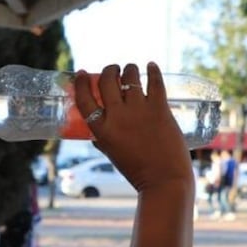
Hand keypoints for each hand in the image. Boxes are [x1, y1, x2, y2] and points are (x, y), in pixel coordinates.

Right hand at [74, 62, 191, 192]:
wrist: (164, 180)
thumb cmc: (138, 172)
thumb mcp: (112, 155)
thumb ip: (102, 140)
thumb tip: (95, 132)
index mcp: (102, 130)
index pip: (84, 99)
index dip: (82, 83)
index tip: (83, 73)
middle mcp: (118, 116)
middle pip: (107, 81)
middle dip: (108, 70)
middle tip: (113, 70)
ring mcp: (139, 110)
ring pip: (130, 76)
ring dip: (129, 69)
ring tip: (131, 69)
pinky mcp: (160, 108)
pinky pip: (155, 82)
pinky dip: (152, 71)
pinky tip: (151, 66)